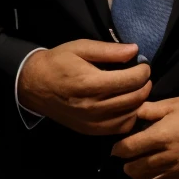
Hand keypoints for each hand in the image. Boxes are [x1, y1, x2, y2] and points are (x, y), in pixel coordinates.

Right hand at [19, 40, 147, 134]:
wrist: (34, 86)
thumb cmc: (58, 62)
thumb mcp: (80, 47)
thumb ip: (109, 50)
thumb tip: (135, 51)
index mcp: (89, 82)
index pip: (130, 80)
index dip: (143, 71)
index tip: (143, 64)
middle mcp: (92, 106)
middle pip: (134, 98)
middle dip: (145, 84)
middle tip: (142, 75)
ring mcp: (92, 121)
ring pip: (131, 115)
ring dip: (140, 101)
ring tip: (136, 88)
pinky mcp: (90, 131)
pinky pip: (120, 128)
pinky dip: (130, 116)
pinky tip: (127, 105)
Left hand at [110, 94, 178, 178]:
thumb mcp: (174, 103)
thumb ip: (150, 109)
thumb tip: (131, 113)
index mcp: (160, 136)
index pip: (127, 148)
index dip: (117, 148)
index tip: (118, 146)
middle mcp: (164, 157)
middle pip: (132, 168)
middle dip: (126, 162)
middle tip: (129, 154)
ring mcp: (174, 171)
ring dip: (136, 174)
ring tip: (139, 164)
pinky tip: (151, 176)